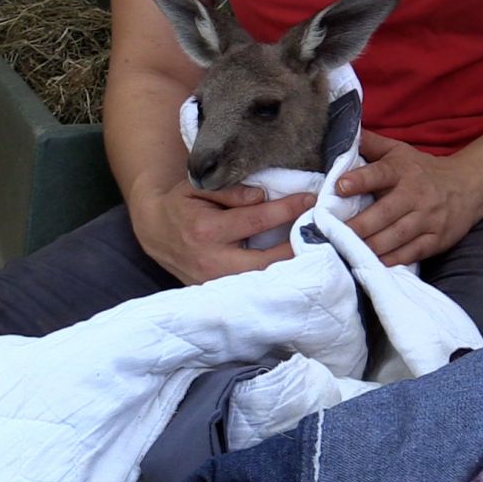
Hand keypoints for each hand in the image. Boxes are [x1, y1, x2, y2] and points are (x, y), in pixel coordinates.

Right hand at [129, 178, 315, 283]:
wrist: (155, 232)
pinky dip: (280, 282)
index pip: (255, 220)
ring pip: (265, 281)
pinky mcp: (221, 293)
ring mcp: (216, 283)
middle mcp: (212, 262)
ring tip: (324, 253)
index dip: (286, 209)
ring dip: (295, 269)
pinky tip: (303, 271)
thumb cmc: (182, 205)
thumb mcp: (198, 188)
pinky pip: (257, 289)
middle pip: (267, 261)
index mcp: (206, 231)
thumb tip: (262, 197)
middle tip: (327, 232)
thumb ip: (230, 191)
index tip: (312, 200)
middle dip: (299, 247)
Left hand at [336, 130, 482, 265]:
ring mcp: (428, 218)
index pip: (380, 173)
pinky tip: (374, 263)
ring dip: (370, 246)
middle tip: (332, 234)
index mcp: (403, 170)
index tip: (339, 187)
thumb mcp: (399, 150)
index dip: (359, 180)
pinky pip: (412, 252)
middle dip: (358, 226)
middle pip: (384, 213)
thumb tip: (342, 133)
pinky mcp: (437, 239)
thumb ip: (371, 144)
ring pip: (396, 236)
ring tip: (347, 252)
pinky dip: (392, 260)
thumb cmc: (423, 169)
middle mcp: (416, 194)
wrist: (469, 185)